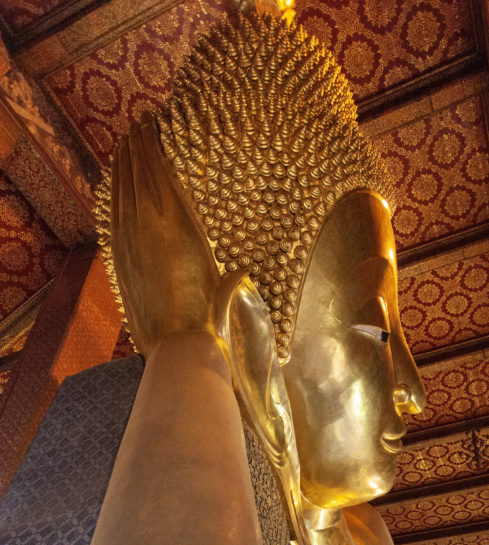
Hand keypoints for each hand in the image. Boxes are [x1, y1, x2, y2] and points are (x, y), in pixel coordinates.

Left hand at [110, 110, 219, 354]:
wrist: (177, 343)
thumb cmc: (208, 316)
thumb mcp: (223, 287)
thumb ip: (230, 277)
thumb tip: (243, 272)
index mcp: (178, 222)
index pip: (159, 170)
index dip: (152, 144)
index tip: (151, 124)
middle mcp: (149, 224)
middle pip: (138, 173)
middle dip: (136, 146)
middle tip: (138, 124)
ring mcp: (129, 239)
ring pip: (121, 189)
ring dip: (122, 164)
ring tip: (124, 143)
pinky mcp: (118, 255)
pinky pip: (113, 213)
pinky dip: (113, 192)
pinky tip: (114, 182)